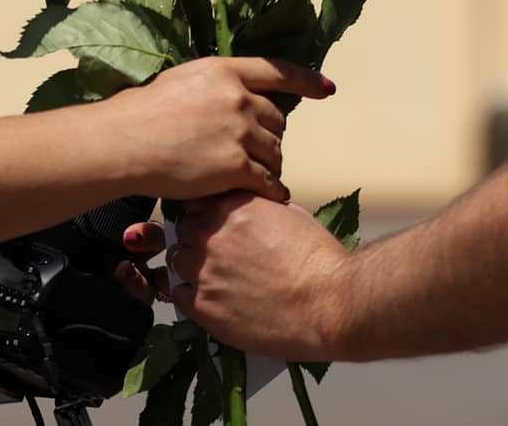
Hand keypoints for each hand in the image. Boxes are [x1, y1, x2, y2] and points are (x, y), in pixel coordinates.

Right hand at [106, 57, 332, 201]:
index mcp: (225, 71)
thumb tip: (232, 92)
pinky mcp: (236, 166)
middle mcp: (239, 98)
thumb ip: (214, 85)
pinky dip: (272, 189)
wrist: (122, 142)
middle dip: (271, 135)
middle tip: (255, 150)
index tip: (326, 88)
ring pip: (276, 151)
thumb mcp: (181, 81)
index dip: (306, 81)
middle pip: (278, 119)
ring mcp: (239, 132)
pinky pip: (268, 180)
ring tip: (256, 175)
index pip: (277, 71)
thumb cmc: (140, 113)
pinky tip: (271, 196)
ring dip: (271, 164)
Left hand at [162, 192, 350, 361]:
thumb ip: (260, 208)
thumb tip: (251, 209)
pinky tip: (212, 298)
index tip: (213, 224)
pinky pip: (178, 295)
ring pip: (178, 261)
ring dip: (192, 266)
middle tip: (217, 253)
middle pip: (184, 230)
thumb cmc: (319, 259)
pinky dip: (190, 295)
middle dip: (197, 239)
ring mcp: (203, 271)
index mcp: (233, 207)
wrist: (329, 304)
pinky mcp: (203, 306)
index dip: (205, 213)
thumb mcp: (291, 214)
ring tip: (216, 278)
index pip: (197, 201)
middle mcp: (211, 234)